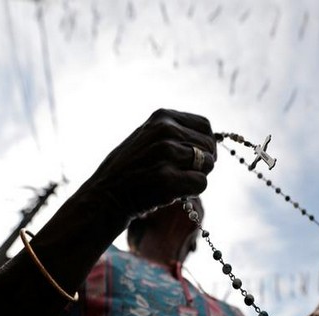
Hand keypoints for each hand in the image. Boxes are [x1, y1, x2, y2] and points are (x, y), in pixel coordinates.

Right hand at [81, 108, 216, 222]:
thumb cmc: (131, 169)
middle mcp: (165, 130)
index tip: (197, 157)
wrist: (106, 195)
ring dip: (196, 177)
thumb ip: (176, 132)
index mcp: (162, 117)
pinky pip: (201, 183)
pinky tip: (173, 192)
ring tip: (174, 181)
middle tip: (184, 174)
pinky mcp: (167, 179)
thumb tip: (212, 140)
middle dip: (203, 163)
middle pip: (209, 146)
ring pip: (207, 165)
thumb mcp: (149, 137)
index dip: (206, 144)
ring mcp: (166, 154)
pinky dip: (192, 191)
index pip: (205, 125)